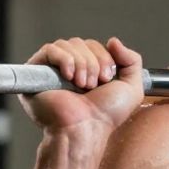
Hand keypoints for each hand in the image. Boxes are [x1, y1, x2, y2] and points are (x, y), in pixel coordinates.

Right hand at [19, 37, 144, 130]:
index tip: (106, 79)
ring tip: (81, 85)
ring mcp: (51, 70)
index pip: (93, 45)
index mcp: (87, 70)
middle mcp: (69, 68)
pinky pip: (49, 50)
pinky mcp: (36, 72)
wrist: (85, 128)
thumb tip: (113, 40)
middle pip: (80, 42)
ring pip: (67, 45)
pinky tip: (68, 76)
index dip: (103, 57)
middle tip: (93, 85)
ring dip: (80, 64)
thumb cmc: (105, 115)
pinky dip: (64, 60)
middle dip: (92, 62)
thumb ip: (132, 61)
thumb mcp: (131, 88)